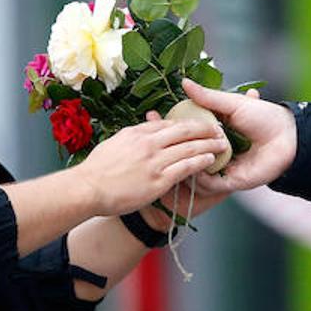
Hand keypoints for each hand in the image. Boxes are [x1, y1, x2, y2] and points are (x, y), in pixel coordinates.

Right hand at [77, 118, 228, 216]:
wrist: (87, 188)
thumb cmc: (97, 170)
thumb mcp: (115, 143)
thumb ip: (134, 136)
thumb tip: (146, 129)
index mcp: (138, 133)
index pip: (168, 123)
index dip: (187, 122)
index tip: (200, 122)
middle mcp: (148, 143)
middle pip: (184, 130)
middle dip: (204, 128)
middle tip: (219, 127)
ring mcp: (154, 161)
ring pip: (189, 147)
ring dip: (208, 144)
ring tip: (222, 143)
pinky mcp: (158, 180)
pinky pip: (186, 167)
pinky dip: (201, 161)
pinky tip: (211, 160)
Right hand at [181, 79, 296, 192]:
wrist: (288, 137)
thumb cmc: (264, 117)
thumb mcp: (232, 103)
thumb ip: (207, 97)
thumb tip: (184, 82)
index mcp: (215, 132)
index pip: (189, 135)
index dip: (177, 132)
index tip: (166, 125)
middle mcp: (217, 150)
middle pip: (189, 155)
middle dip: (178, 151)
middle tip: (171, 143)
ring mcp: (223, 167)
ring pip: (195, 173)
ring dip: (189, 165)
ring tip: (187, 155)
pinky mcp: (231, 182)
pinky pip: (209, 185)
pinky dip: (202, 179)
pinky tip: (200, 167)